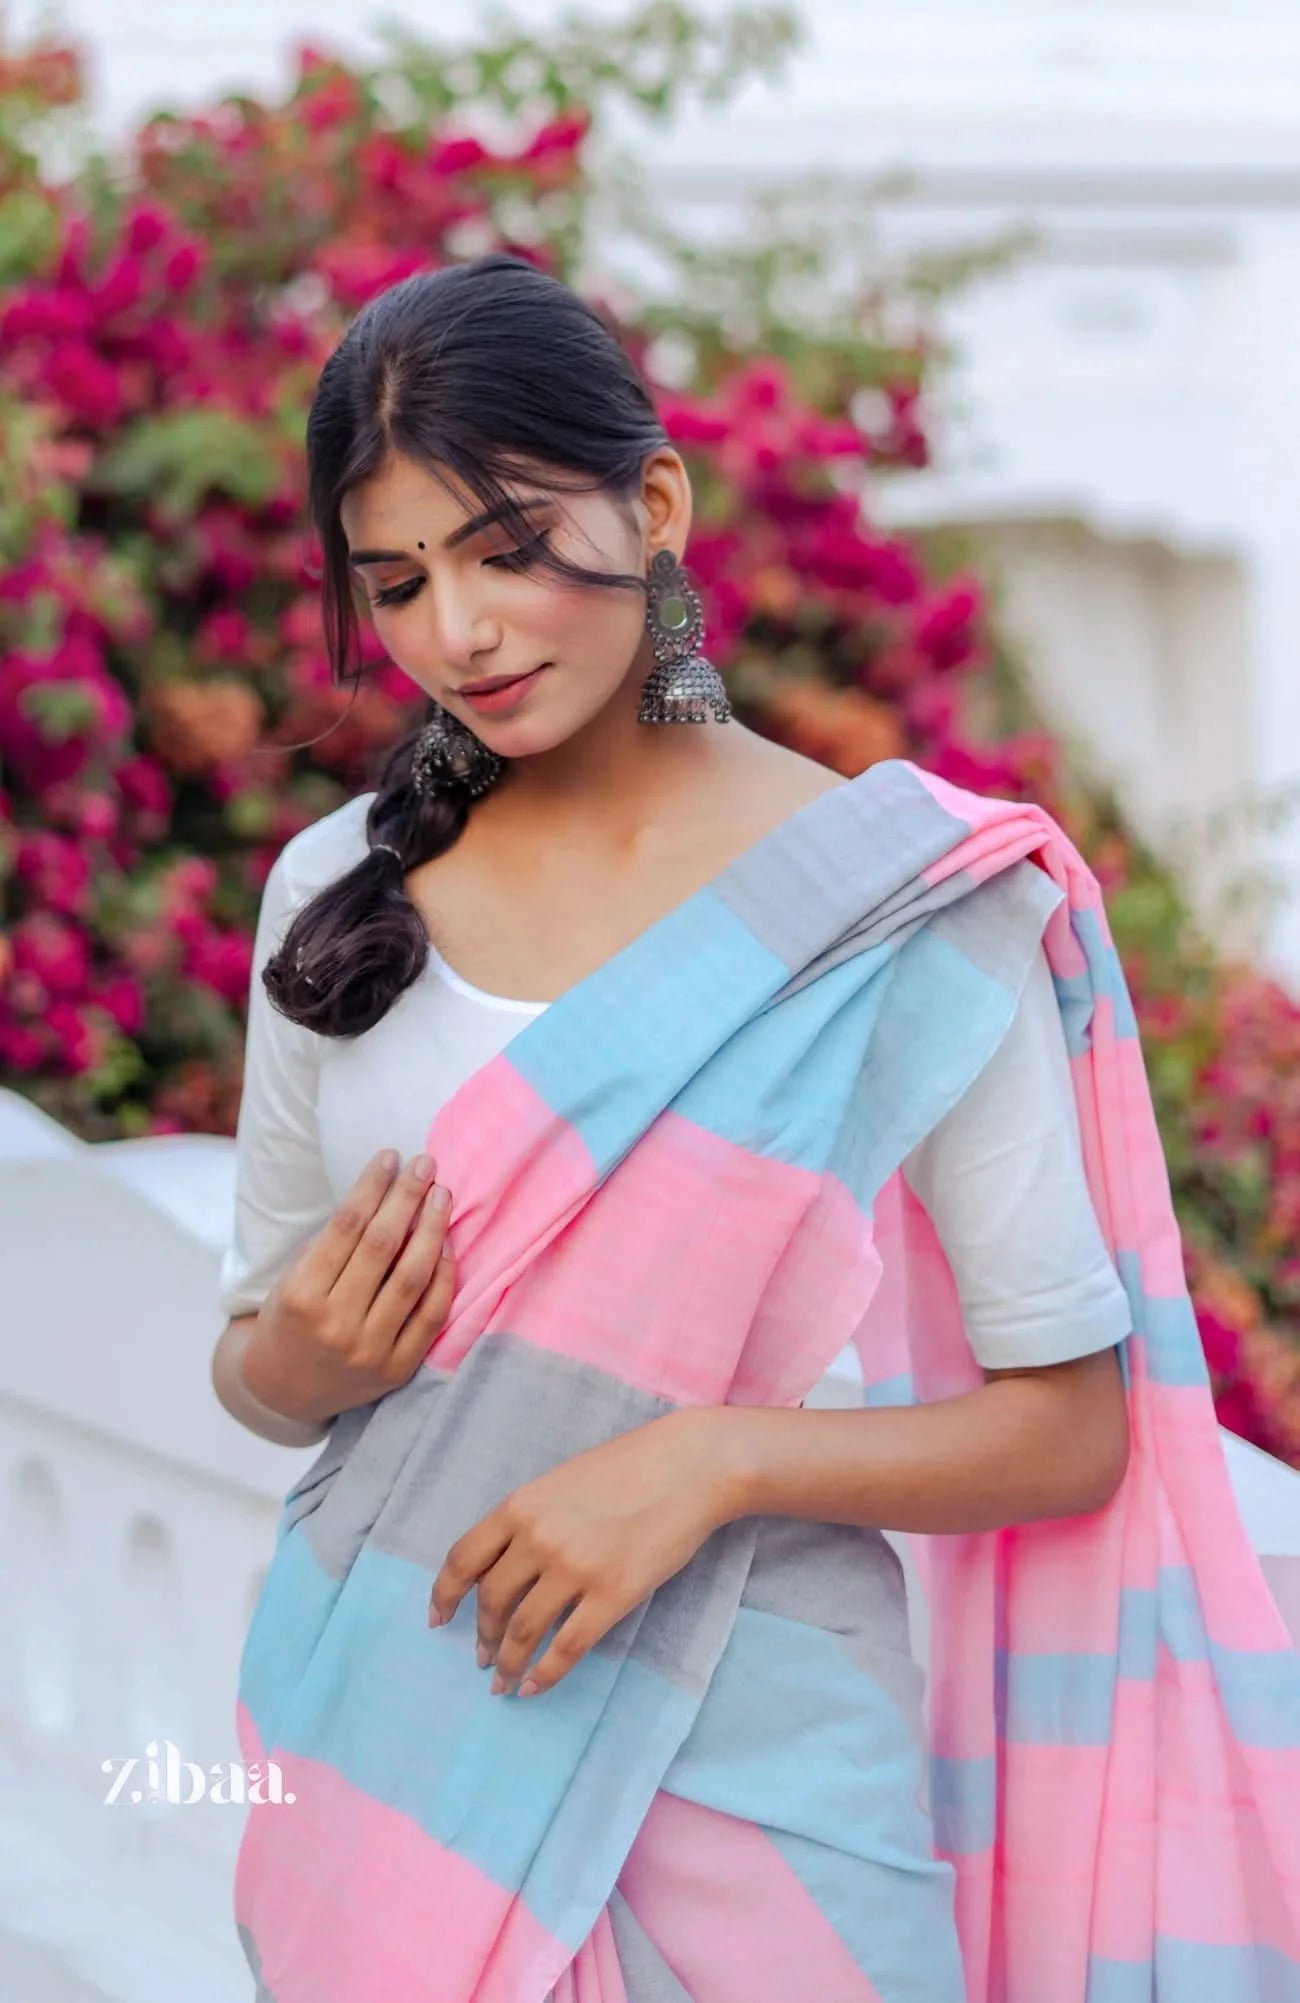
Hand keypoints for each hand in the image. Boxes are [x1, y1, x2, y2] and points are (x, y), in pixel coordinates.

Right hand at [239, 1149, 456, 1427]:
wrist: (285, 1390)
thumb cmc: (290, 1319)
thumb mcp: (292, 1280)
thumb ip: (333, 1246)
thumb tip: (387, 1193)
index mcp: (300, 1295)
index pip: (346, 1226)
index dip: (372, 1186)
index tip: (391, 1156)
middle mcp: (335, 1323)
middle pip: (382, 1246)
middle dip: (407, 1198)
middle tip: (426, 1164)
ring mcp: (369, 1350)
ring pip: (412, 1278)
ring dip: (432, 1229)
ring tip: (442, 1195)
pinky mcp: (396, 1369)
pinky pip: (431, 1315)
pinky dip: (444, 1277)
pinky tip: (447, 1244)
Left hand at [428, 1411, 734, 1698]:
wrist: (688, 1467)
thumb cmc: (629, 1467)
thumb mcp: (562, 1482)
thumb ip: (530, 1519)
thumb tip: (505, 1568)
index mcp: (521, 1506)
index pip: (463, 1559)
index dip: (445, 1595)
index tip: (438, 1619)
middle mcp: (539, 1539)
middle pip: (492, 1601)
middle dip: (483, 1635)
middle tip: (481, 1656)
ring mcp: (575, 1568)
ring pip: (524, 1631)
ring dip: (508, 1661)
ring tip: (504, 1680)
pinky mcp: (612, 1594)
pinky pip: (568, 1647)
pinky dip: (545, 1674)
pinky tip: (534, 1687)